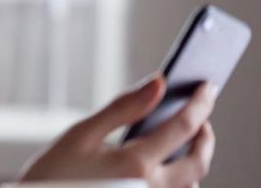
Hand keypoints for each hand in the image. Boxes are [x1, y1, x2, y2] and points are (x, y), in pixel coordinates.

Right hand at [19, 76, 216, 187]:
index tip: (207, 86)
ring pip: (190, 185)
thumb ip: (123, 107)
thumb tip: (158, 84)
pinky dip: (177, 180)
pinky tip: (162, 167)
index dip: (200, 103)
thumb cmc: (53, 173)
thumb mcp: (81, 134)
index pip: (183, 127)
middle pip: (198, 162)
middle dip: (206, 137)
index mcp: (135, 164)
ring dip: (192, 161)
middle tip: (202, 118)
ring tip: (180, 141)